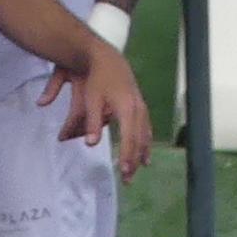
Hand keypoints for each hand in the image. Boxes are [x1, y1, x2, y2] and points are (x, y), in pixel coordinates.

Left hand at [58, 42, 155, 176]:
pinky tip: (144, 152)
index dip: (127, 155)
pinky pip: (146, 128)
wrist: (105, 57)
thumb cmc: (96, 78)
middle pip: (139, 139)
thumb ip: (90, 122)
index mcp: (127, 108)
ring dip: (141, 153)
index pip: (129, 137)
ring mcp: (141, 106)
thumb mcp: (90, 99)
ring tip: (138, 170)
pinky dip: (145, 142)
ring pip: (144, 134)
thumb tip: (90, 144)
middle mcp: (137, 108)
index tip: (123, 171)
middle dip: (134, 160)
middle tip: (128, 179)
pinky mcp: (139, 104)